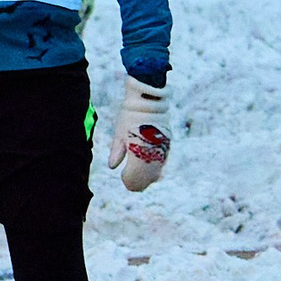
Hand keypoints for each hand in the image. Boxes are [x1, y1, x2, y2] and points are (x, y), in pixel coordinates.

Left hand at [105, 76, 170, 191]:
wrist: (149, 98)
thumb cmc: (130, 115)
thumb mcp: (120, 133)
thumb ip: (117, 151)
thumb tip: (112, 166)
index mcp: (139, 154)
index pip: (135, 176)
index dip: (129, 180)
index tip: (123, 178)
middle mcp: (153, 154)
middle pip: (148, 177)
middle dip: (139, 181)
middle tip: (130, 182)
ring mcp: (162, 149)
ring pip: (157, 171)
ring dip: (149, 176)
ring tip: (140, 176)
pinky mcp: (168, 143)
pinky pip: (162, 161)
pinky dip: (155, 167)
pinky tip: (149, 166)